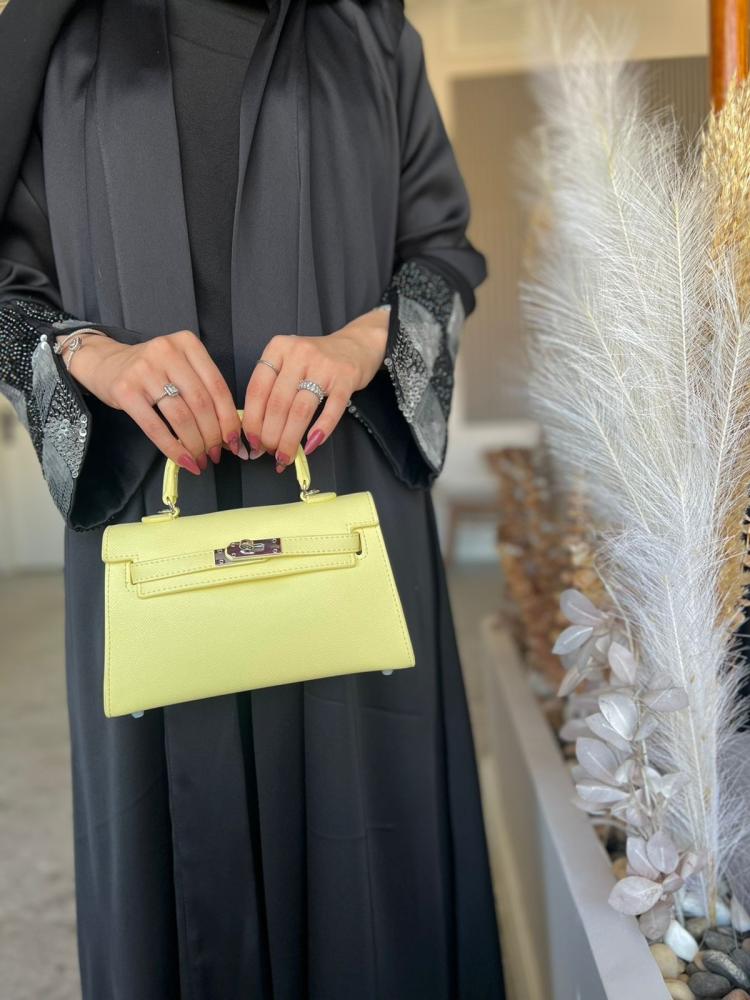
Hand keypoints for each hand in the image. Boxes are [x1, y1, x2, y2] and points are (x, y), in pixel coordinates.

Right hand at [59, 329, 243, 474]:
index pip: (218, 387)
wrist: (104, 363)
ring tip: (200, 460)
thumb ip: (203, 388)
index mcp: (188, 343)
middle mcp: (167, 352)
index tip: (234, 441)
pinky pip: (156, 427)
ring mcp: (144, 370)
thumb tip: (229, 430)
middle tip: (215, 455)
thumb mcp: (180, 366)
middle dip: (213, 436)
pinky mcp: (126, 390)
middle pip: (201, 404)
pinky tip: (183, 460)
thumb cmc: (150, 370)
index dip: (229, 419)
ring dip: (195, 445)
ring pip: (181, 417)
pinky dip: (173, 449)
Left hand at [242, 307, 388, 471]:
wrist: (356, 345)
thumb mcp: (288, 363)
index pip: (257, 390)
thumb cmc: (316, 360)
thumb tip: (256, 430)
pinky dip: (320, 431)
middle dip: (271, 435)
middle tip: (270, 453)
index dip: (252, 421)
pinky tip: (311, 445)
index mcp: (278, 349)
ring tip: (285, 456)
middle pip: (278, 404)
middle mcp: (299, 353)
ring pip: (300, 410)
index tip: (252, 442)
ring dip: (290, 439)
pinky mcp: (346, 378)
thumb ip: (272, 388)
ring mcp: (324, 365)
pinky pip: (331, 410)